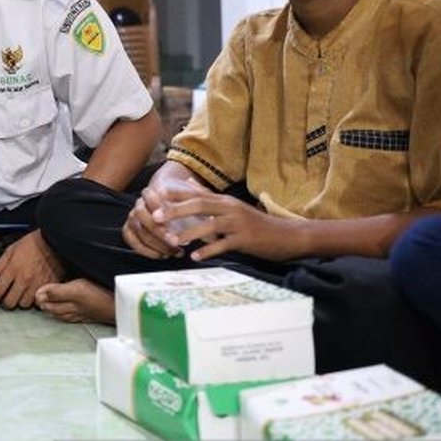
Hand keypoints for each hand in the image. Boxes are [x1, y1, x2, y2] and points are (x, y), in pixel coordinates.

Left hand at [0, 230, 64, 308]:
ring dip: (20, 302)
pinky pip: (39, 301)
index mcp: (14, 269)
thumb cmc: (33, 243)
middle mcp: (25, 279)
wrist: (55, 241)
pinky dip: (34, 300)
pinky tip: (32, 295)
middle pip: (10, 302)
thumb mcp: (11, 249)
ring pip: (24, 304)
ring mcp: (37, 284)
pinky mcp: (49, 287)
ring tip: (20, 296)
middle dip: (5, 303)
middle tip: (5, 300)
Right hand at [123, 178, 211, 258]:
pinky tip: (161, 255)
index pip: (150, 198)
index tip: (173, 223)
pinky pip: (131, 240)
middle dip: (157, 231)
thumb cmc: (185, 201)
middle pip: (140, 215)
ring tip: (173, 251)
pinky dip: (144, 250)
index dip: (158, 210)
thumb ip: (201, 207)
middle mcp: (139, 203)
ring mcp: (133, 216)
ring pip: (137, 229)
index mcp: (152, 192)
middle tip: (174, 242)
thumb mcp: (195, 199)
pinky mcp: (129, 229)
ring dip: (154, 243)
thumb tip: (211, 223)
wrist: (169, 199)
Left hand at [153, 193, 301, 261]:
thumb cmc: (254, 223)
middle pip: (200, 205)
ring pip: (211, 225)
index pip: (197, 194)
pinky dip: (209, 250)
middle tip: (157, 217)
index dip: (175, 195)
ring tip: (174, 241)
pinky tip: (195, 257)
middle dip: (177, 211)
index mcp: (225, 201)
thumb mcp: (232, 207)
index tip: (155, 196)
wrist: (286, 235)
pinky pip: (224, 245)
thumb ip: (209, 197)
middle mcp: (231, 208)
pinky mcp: (246, 240)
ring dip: (190, 233)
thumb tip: (186, 183)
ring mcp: (239, 223)